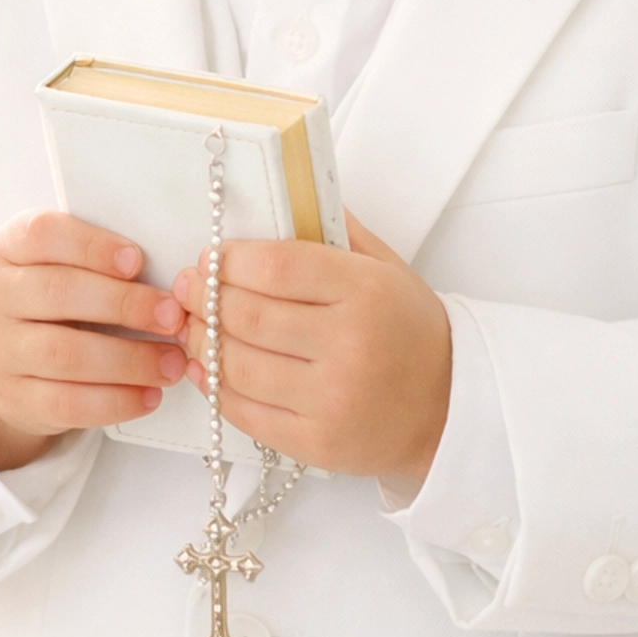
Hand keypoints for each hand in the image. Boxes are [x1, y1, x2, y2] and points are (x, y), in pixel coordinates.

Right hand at [0, 210, 186, 470]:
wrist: (10, 358)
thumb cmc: (56, 297)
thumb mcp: (63, 264)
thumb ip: (102, 259)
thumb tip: (172, 273)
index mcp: (10, 248)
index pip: (42, 234)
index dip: (91, 246)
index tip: (137, 261)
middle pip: (57, 293)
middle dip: (123, 305)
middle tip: (172, 316)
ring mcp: (0, 351)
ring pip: (63, 354)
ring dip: (128, 360)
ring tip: (172, 362)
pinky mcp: (15, 398)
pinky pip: (66, 403)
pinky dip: (114, 401)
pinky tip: (149, 395)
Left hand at [174, 213, 452, 482]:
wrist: (449, 408)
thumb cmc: (410, 330)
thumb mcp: (387, 267)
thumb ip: (335, 229)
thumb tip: (282, 193)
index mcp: (366, 292)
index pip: (275, 268)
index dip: (229, 260)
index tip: (213, 256)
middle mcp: (349, 346)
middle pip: (246, 317)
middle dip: (204, 299)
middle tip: (188, 288)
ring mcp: (331, 400)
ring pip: (236, 366)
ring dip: (202, 342)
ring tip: (194, 325)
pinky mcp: (316, 443)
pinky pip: (245, 412)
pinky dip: (215, 387)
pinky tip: (208, 367)